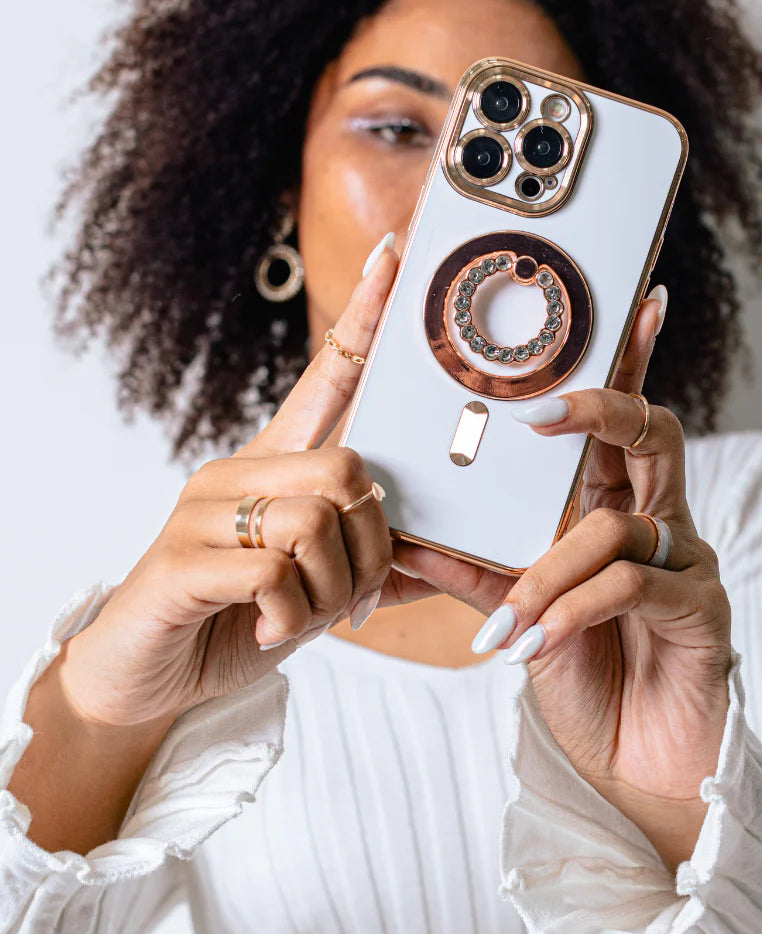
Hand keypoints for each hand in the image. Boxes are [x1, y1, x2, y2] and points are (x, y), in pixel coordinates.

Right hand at [59, 234, 416, 730]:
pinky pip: (274, 571)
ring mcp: (201, 511)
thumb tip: (439, 559)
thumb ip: (370, 565)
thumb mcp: (318, 590)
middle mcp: (234, 471)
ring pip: (317, 519)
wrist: (148, 677)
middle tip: (351, 594)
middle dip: (371, 547)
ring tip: (303, 618)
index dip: (363, 319)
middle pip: (349, 467)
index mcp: (272, 466)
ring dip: (333, 590)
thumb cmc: (238, 619)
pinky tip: (268, 629)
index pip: (328, 376)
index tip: (394, 256)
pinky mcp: (179, 560)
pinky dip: (293, 617)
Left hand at [391, 288, 731, 870]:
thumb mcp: (517, 611)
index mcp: (618, 507)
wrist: (629, 761)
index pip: (623, 421)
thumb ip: (471, 569)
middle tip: (543, 413)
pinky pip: (631, 586)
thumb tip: (403, 537)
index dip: (628, 361)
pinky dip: (572, 610)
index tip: (630, 306)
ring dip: (550, 572)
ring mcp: (689, 562)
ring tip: (509, 620)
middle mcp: (662, 520)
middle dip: (601, 409)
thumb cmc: (582, 673)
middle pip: (653, 432)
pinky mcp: (702, 611)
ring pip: (620, 526)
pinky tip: (535, 645)